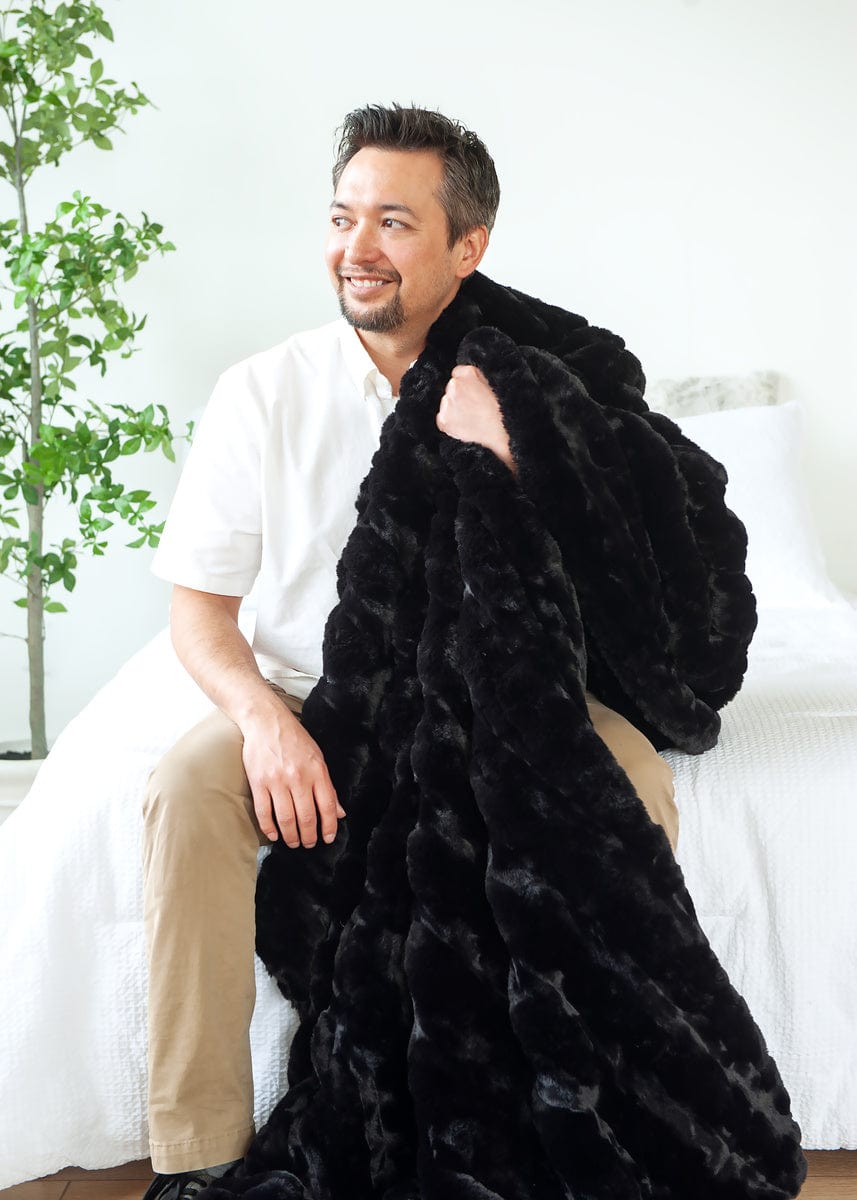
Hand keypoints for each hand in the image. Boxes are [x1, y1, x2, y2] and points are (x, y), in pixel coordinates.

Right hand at [241, 703, 345, 848]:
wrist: (267, 722)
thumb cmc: (295, 740)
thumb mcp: (318, 758)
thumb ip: (328, 787)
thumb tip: (339, 812)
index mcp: (317, 771)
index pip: (327, 806)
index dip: (329, 827)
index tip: (328, 838)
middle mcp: (298, 777)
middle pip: (306, 817)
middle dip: (309, 836)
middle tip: (309, 844)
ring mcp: (277, 781)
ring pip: (285, 819)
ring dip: (290, 836)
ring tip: (293, 842)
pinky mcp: (258, 782)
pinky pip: (264, 812)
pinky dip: (269, 828)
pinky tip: (274, 835)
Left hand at [436, 364, 515, 474]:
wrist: (500, 431)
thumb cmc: (501, 409)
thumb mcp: (493, 385)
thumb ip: (477, 379)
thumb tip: (471, 380)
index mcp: (467, 374)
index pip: (458, 372)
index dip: (466, 383)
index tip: (471, 390)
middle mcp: (454, 386)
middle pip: (452, 388)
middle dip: (460, 395)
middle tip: (473, 406)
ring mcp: (447, 404)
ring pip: (446, 403)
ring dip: (455, 409)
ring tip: (470, 417)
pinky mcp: (443, 420)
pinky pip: (442, 419)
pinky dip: (450, 422)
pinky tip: (464, 425)